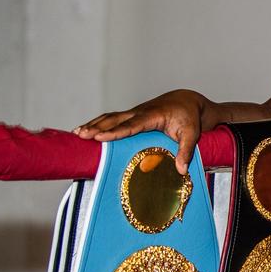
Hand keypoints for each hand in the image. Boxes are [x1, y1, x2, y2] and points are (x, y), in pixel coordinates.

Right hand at [74, 89, 208, 173]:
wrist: (187, 101)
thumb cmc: (189, 117)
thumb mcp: (192, 134)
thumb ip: (186, 151)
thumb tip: (181, 170)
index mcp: (153, 115)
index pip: (132, 124)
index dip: (115, 131)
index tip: (99, 137)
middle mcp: (140, 112)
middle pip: (115, 119)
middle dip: (97, 127)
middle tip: (81, 135)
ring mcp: (134, 112)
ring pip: (111, 117)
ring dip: (94, 124)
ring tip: (77, 134)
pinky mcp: (131, 116)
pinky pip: (112, 119)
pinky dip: (98, 123)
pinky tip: (85, 131)